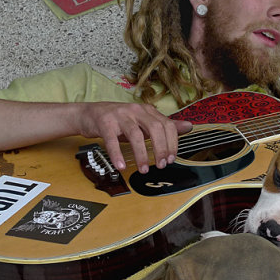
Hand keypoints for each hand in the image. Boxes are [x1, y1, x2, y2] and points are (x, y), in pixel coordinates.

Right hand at [76, 102, 192, 173]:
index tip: (171, 159)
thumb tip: (189, 126)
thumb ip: (165, 126)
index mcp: (147, 111)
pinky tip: (121, 166)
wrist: (89, 114)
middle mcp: (136, 110)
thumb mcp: (144, 122)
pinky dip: (117, 154)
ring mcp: (119, 115)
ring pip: (135, 135)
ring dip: (141, 154)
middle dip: (161, 148)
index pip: (167, 124)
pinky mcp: (104, 122)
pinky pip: (112, 140)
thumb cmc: (120, 121)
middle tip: (161, 165)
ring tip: (144, 169)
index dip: (172, 143)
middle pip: (154, 128)